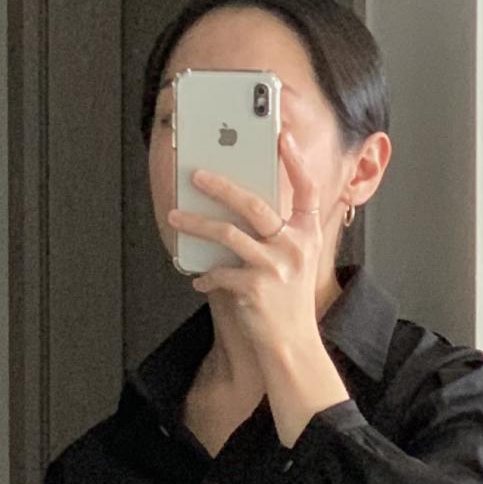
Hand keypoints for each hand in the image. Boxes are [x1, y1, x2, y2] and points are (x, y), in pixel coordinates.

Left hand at [168, 126, 336, 375]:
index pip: (306, 190)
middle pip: (254, 205)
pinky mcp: (254, 289)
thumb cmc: (287, 302)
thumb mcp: (294, 262)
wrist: (291, 347)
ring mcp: (275, 268)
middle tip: (196, 175)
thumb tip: (238, 203)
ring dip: (196, 224)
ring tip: (175, 217)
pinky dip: (206, 276)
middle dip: (221, 186)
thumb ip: (277, 233)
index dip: (295, 162)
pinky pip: (221, 273)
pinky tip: (198, 280)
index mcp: (307, 235)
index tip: (282, 137)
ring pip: (228, 234)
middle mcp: (295, 247)